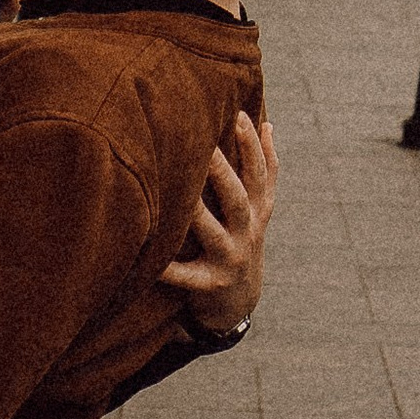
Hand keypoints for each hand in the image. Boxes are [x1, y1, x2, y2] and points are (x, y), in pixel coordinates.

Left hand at [160, 109, 276, 329]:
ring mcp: (230, 259)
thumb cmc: (242, 240)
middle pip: (237, 199)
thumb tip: (267, 123)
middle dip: (223, 172)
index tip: (239, 116)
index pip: (260, 174)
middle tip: (206, 146)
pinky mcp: (210, 284)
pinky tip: (152, 261)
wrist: (239, 302)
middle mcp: (248, 233)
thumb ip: (263, 170)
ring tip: (182, 194)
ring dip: (197, 214)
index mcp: (258, 211)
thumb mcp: (259, 209)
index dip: (252, 146)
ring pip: (214, 234)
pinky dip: (170, 269)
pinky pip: (187, 276)